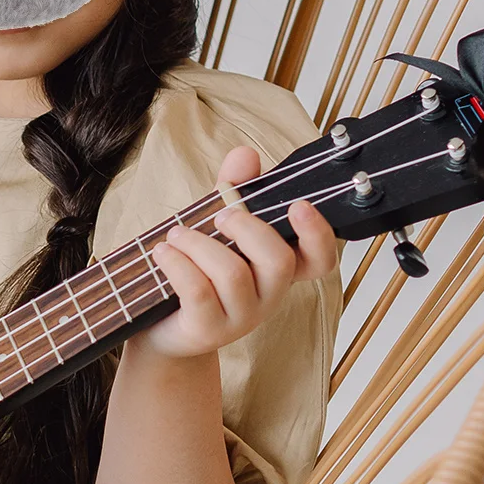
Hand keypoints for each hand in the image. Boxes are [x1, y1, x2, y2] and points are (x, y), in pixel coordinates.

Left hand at [140, 146, 337, 359]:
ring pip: (232, 274)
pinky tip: (163, 251)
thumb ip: (234, 191)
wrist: (162, 328)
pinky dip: (178, 264)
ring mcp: (240, 318)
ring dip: (199, 244)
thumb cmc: (196, 270)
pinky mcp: (208, 330)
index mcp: (279, 270)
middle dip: (247, 228)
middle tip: (220, 215)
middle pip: (277, 261)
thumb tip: (246, 153)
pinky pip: (198, 292)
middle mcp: (268, 297)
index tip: (299, 205)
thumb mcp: (215, 227)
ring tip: (175, 234)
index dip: (318, 235)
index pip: (320, 260)